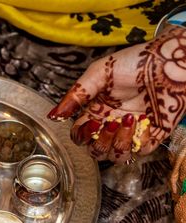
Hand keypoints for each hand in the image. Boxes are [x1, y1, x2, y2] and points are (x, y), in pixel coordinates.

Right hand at [49, 27, 185, 161]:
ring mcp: (132, 130)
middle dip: (100, 143)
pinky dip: (138, 142)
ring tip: (128, 120)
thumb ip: (76, 95)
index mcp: (97, 110)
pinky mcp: (153, 133)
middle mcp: (112, 123)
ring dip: (118, 143)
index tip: (90, 124)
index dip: (81, 136)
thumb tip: (54, 115)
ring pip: (116, 156)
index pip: (80, 136)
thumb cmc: (138, 60)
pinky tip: (143, 122)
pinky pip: (140, 152)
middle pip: (95, 151)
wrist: (173, 60)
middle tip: (110, 123)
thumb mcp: (99, 72)